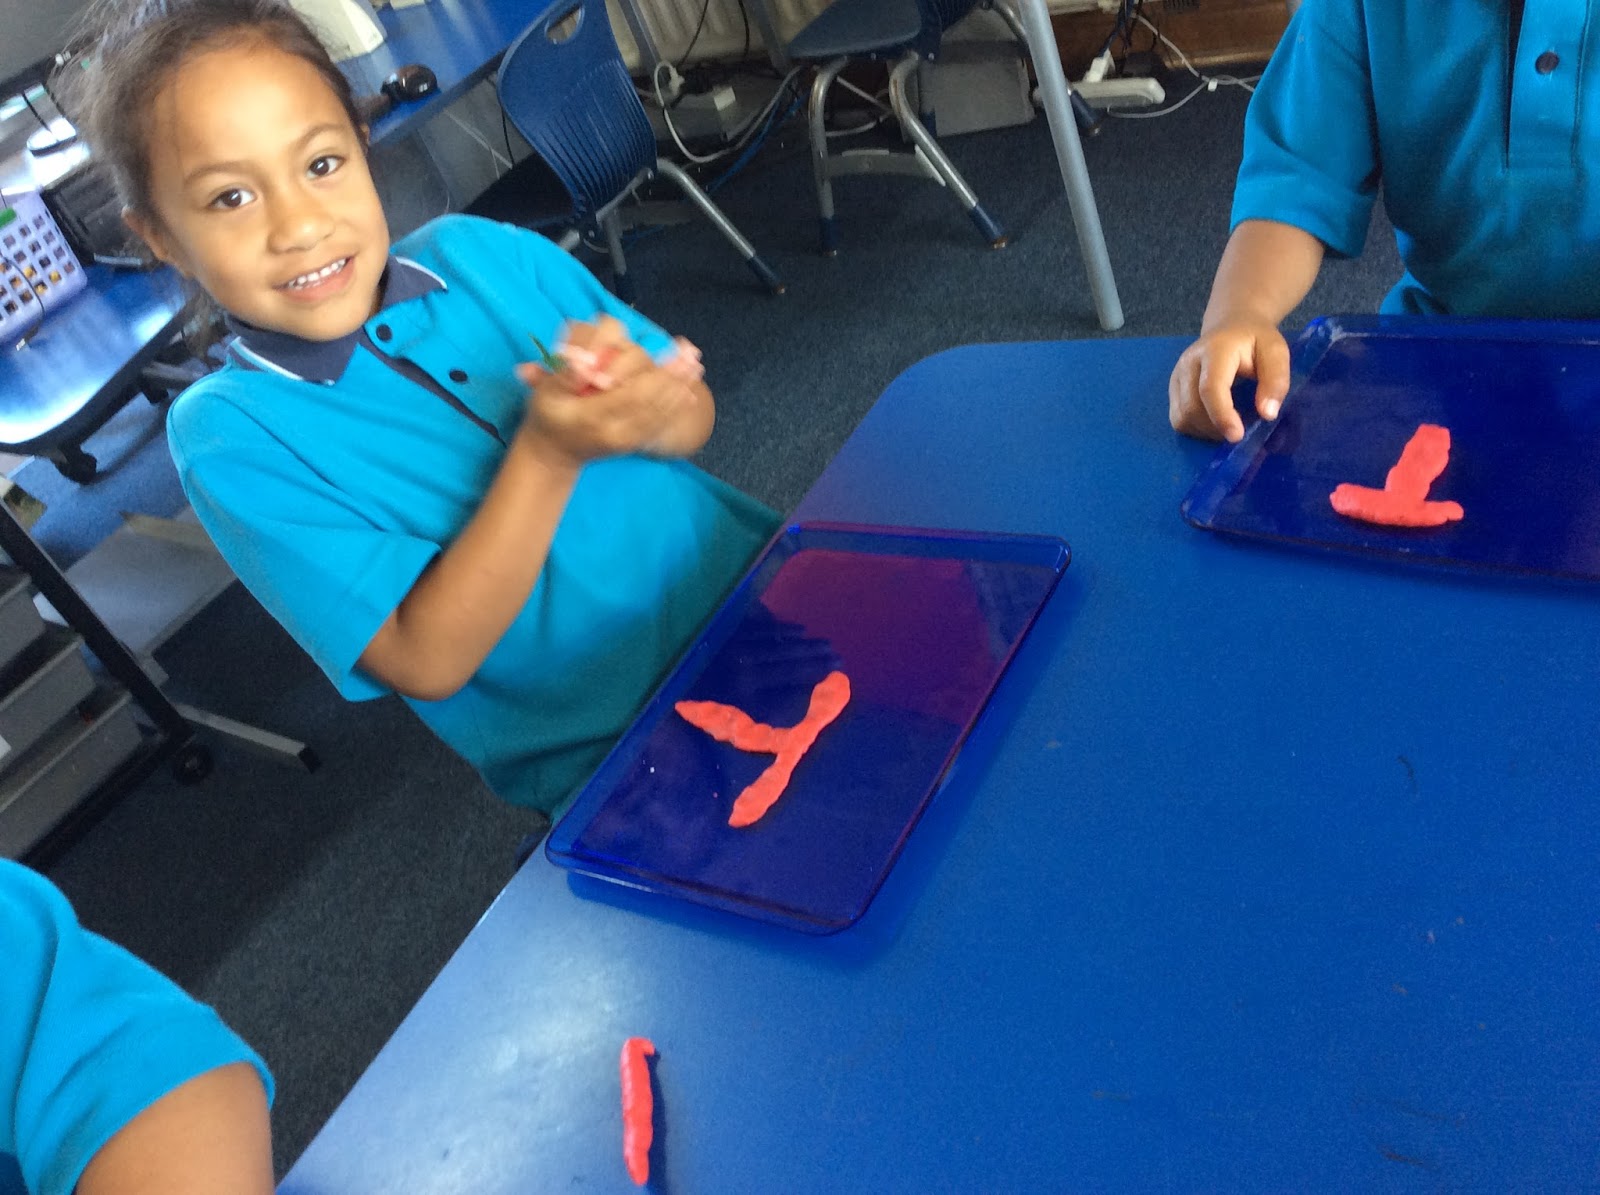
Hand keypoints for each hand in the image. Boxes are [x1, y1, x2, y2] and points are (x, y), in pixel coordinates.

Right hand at [513, 316, 695, 465]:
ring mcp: (626, 440)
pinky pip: (658, 425)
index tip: (670, 357)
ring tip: (696, 369)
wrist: (554, 454)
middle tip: (694, 358)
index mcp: (593, 418)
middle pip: (651, 403)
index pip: (630, 395)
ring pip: (659, 414)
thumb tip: (582, 360)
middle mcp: (615, 432)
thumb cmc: (548, 416)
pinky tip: (690, 394)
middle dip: (674, 379)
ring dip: (679, 390)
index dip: (652, 376)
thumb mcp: (545, 394)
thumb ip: (564, 376)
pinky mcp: (633, 444)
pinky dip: (675, 409)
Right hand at [1168, 320, 1289, 442]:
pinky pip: (1178, 419)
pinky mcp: (1173, 388)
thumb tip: (1267, 414)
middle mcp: (1188, 363)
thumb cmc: (1256, 340)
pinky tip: (1215, 422)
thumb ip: (1276, 380)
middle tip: (1241, 431)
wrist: (1232, 324)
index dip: (1221, 415)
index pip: (1210, 388)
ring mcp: (1176, 376)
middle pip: (1191, 407)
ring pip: (1181, 417)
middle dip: (1215, 428)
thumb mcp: (1276, 352)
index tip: (1237, 436)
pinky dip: (1196, 429)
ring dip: (1205, 431)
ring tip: (1229, 426)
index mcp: (1215, 350)